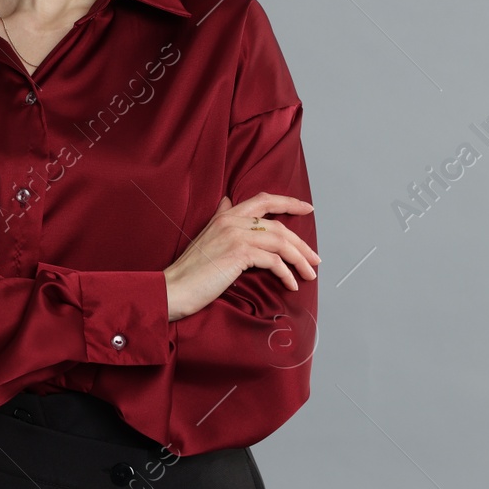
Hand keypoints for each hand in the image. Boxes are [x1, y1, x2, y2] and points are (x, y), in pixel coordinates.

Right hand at [163, 193, 319, 320]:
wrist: (174, 288)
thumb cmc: (190, 271)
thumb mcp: (205, 238)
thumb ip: (219, 219)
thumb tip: (227, 202)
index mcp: (225, 216)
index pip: (263, 200)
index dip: (288, 202)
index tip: (307, 208)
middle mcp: (231, 221)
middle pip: (278, 225)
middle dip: (301, 243)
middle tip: (315, 258)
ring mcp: (235, 235)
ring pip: (280, 242)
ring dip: (299, 260)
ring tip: (309, 274)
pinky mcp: (239, 253)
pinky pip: (274, 261)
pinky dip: (286, 273)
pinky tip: (291, 284)